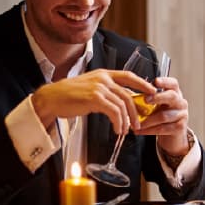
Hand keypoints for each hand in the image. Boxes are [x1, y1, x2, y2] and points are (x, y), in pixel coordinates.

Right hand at [30, 70, 156, 134]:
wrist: (51, 98)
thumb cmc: (69, 96)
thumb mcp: (91, 89)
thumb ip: (106, 92)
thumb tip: (121, 102)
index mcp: (103, 74)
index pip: (128, 75)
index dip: (143, 83)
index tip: (153, 92)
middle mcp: (103, 78)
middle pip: (128, 94)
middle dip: (136, 111)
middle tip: (138, 124)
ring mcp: (99, 87)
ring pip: (122, 105)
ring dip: (127, 120)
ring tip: (125, 130)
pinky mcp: (94, 98)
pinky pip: (114, 111)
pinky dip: (118, 122)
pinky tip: (117, 129)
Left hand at [137, 77, 189, 155]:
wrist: (172, 135)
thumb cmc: (161, 115)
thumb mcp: (157, 105)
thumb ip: (148, 98)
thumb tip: (128, 95)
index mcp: (175, 93)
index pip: (173, 84)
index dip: (165, 81)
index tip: (155, 81)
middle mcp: (180, 102)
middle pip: (171, 96)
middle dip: (157, 97)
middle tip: (145, 99)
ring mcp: (182, 115)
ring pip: (163, 116)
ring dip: (147, 120)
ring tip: (135, 123)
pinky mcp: (179, 128)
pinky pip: (162, 128)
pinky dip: (148, 130)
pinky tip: (139, 131)